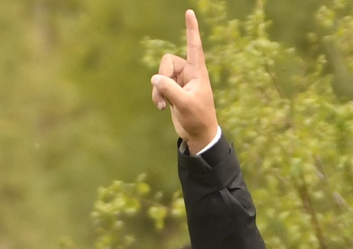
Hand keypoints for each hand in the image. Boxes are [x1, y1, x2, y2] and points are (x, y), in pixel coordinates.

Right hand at [151, 10, 219, 152]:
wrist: (198, 133)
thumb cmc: (198, 118)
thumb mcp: (185, 104)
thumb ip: (170, 89)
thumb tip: (155, 78)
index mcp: (198, 71)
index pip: (194, 45)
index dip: (191, 29)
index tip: (189, 12)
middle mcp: (188, 72)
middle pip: (167, 62)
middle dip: (161, 78)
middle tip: (164, 96)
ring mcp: (179, 81)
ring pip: (160, 75)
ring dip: (157, 90)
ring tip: (162, 105)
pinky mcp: (172, 90)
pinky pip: (158, 85)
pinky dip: (157, 96)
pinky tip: (162, 108)